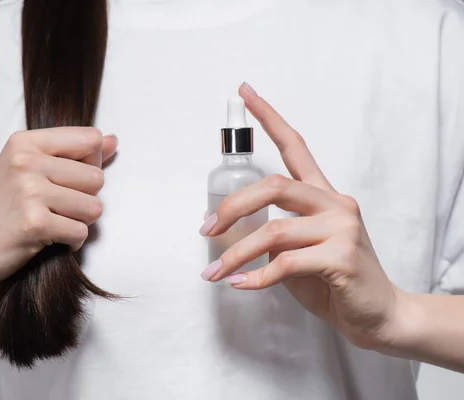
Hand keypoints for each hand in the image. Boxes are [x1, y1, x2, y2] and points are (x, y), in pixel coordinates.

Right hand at [0, 128, 117, 288]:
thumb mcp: (26, 169)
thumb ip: (72, 153)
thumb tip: (113, 141)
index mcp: (26, 142)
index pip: (90, 139)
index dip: (89, 164)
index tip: (65, 181)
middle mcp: (27, 161)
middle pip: (97, 177)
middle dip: (83, 199)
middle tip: (54, 209)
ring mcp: (30, 191)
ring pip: (94, 207)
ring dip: (78, 223)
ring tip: (51, 224)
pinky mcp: (34, 223)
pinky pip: (81, 232)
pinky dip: (71, 243)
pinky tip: (48, 241)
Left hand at [200, 82, 400, 350]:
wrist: (378, 313)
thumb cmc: (334, 279)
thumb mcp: (301, 249)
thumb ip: (276, 233)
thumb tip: (232, 232)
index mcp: (323, 195)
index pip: (295, 146)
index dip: (268, 117)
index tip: (244, 91)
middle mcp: (334, 203)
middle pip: (274, 185)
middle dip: (232, 207)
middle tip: (207, 230)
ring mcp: (341, 228)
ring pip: (274, 230)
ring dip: (235, 254)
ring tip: (213, 272)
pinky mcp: (342, 258)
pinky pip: (285, 263)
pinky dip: (256, 277)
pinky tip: (240, 285)